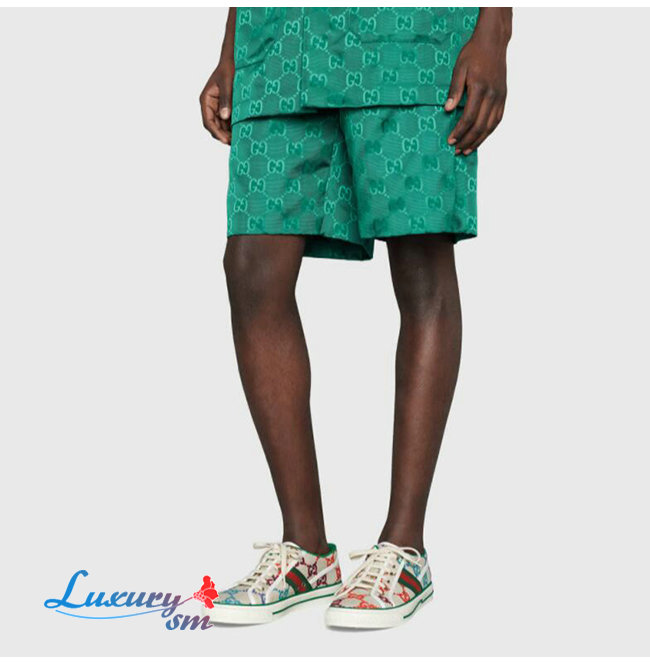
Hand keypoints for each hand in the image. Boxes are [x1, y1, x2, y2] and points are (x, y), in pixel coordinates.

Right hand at [200, 58, 233, 144]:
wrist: (234, 60)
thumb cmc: (229, 68)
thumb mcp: (227, 82)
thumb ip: (226, 99)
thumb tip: (224, 116)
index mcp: (206, 100)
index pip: (208, 121)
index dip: (216, 132)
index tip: (225, 140)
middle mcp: (210, 106)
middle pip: (214, 126)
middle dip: (223, 135)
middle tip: (235, 143)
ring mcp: (218, 108)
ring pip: (221, 126)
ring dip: (228, 133)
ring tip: (239, 139)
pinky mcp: (226, 108)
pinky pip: (228, 122)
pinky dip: (233, 128)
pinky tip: (241, 132)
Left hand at [445, 9, 510, 154]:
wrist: (493, 42)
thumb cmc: (473, 53)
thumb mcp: (459, 68)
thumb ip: (454, 89)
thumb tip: (448, 110)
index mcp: (480, 88)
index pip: (469, 117)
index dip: (459, 132)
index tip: (450, 141)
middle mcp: (492, 95)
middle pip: (480, 126)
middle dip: (467, 141)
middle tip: (456, 150)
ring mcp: (500, 97)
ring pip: (490, 126)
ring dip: (478, 140)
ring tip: (467, 151)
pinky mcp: (503, 97)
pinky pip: (497, 120)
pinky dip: (488, 132)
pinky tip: (480, 139)